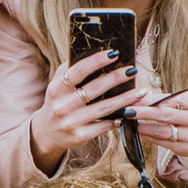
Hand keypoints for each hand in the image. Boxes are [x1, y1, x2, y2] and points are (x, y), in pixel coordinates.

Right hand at [27, 49, 137, 172]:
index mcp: (57, 89)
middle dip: (115, 78)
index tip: (114, 54)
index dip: (96, 61)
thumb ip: (70, 70)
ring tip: (140, 91)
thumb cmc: (58, 102)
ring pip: (104, 108)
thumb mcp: (57, 86)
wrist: (47, 133)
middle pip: (94, 89)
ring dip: (124, 99)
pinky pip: (104, 125)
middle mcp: (62, 106)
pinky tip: (130, 111)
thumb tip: (93, 52)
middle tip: (132, 70)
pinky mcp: (80, 136)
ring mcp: (72, 122)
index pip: (78, 71)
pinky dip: (118, 118)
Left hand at [127, 88, 187, 158]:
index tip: (133, 100)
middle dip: (144, 113)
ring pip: (162, 131)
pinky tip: (139, 133)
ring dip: (143, 127)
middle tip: (128, 111)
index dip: (150, 100)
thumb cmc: (182, 114)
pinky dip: (148, 137)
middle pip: (166, 115)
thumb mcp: (175, 103)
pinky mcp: (185, 148)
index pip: (169, 100)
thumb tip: (136, 98)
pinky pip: (162, 142)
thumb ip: (158, 100)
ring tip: (130, 123)